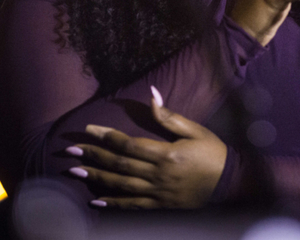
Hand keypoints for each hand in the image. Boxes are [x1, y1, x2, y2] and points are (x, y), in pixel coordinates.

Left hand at [66, 87, 226, 208]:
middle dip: (92, 156)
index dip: (106, 136)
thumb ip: (170, 116)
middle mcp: (158, 174)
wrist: (229, 182)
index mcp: (166, 154)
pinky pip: (133, 205)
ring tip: (74, 172)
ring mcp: (158, 192)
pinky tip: (96, 202)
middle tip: (69, 151)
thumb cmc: (212, 152)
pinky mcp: (160, 205)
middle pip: (119, 164)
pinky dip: (113, 204)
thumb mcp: (195, 130)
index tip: (88, 128)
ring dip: (96, 178)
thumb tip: (152, 94)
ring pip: (121, 185)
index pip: (128, 144)